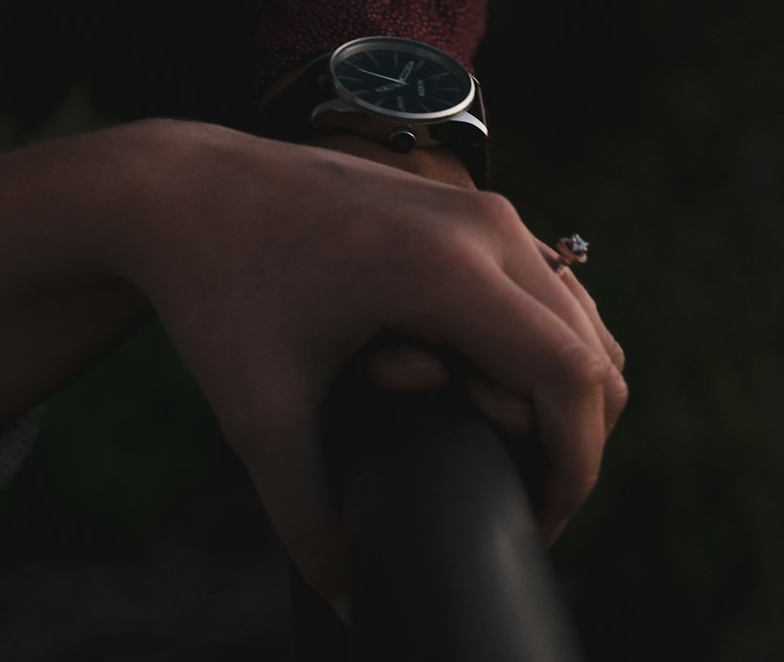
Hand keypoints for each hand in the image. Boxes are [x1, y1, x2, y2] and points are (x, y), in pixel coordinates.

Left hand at [116, 121, 627, 597]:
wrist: (190, 188)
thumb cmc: (220, 288)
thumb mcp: (259, 412)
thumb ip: (309, 516)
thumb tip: (347, 595)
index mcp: (446, 269)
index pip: (571, 377)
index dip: (575, 468)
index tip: (536, 525)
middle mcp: (486, 228)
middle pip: (593, 353)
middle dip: (569, 442)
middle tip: (505, 493)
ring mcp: (483, 211)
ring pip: (580, 319)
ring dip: (555, 393)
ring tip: (482, 437)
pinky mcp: (471, 211)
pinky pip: (549, 290)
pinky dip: (540, 350)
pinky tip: (476, 386)